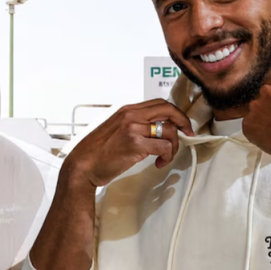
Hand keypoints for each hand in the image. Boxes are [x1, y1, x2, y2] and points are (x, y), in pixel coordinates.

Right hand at [63, 99, 194, 188]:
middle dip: (183, 122)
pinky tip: (159, 163)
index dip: (175, 113)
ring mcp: (133, 129)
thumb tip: (155, 130)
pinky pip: (164, 147)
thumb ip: (133, 125)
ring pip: (169, 131)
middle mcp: (131, 115)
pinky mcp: (135, 144)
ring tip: (164, 157)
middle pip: (168, 110)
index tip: (181, 124)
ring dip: (173, 146)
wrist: (82, 165)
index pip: (158, 103)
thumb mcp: (115, 131)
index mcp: (126, 111)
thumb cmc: (96, 152)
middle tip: (188, 134)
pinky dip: (167, 157)